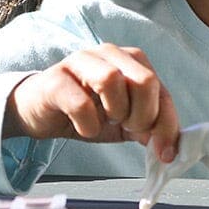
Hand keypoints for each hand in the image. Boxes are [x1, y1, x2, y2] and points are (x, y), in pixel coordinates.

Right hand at [2, 44, 179, 161]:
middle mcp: (110, 54)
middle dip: (142, 115)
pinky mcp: (56, 79)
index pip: (161, 91)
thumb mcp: (122, 123)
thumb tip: (170, 148)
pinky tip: (84, 127)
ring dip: (116, 111)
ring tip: (107, 122)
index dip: (167, 125)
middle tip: (127, 128)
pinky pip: (80, 102)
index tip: (165, 154)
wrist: (39, 111)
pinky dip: (87, 123)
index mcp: (132, 61)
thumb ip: (147, 129)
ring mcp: (81, 62)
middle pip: (144, 80)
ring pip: (112, 79)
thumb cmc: (84, 113)